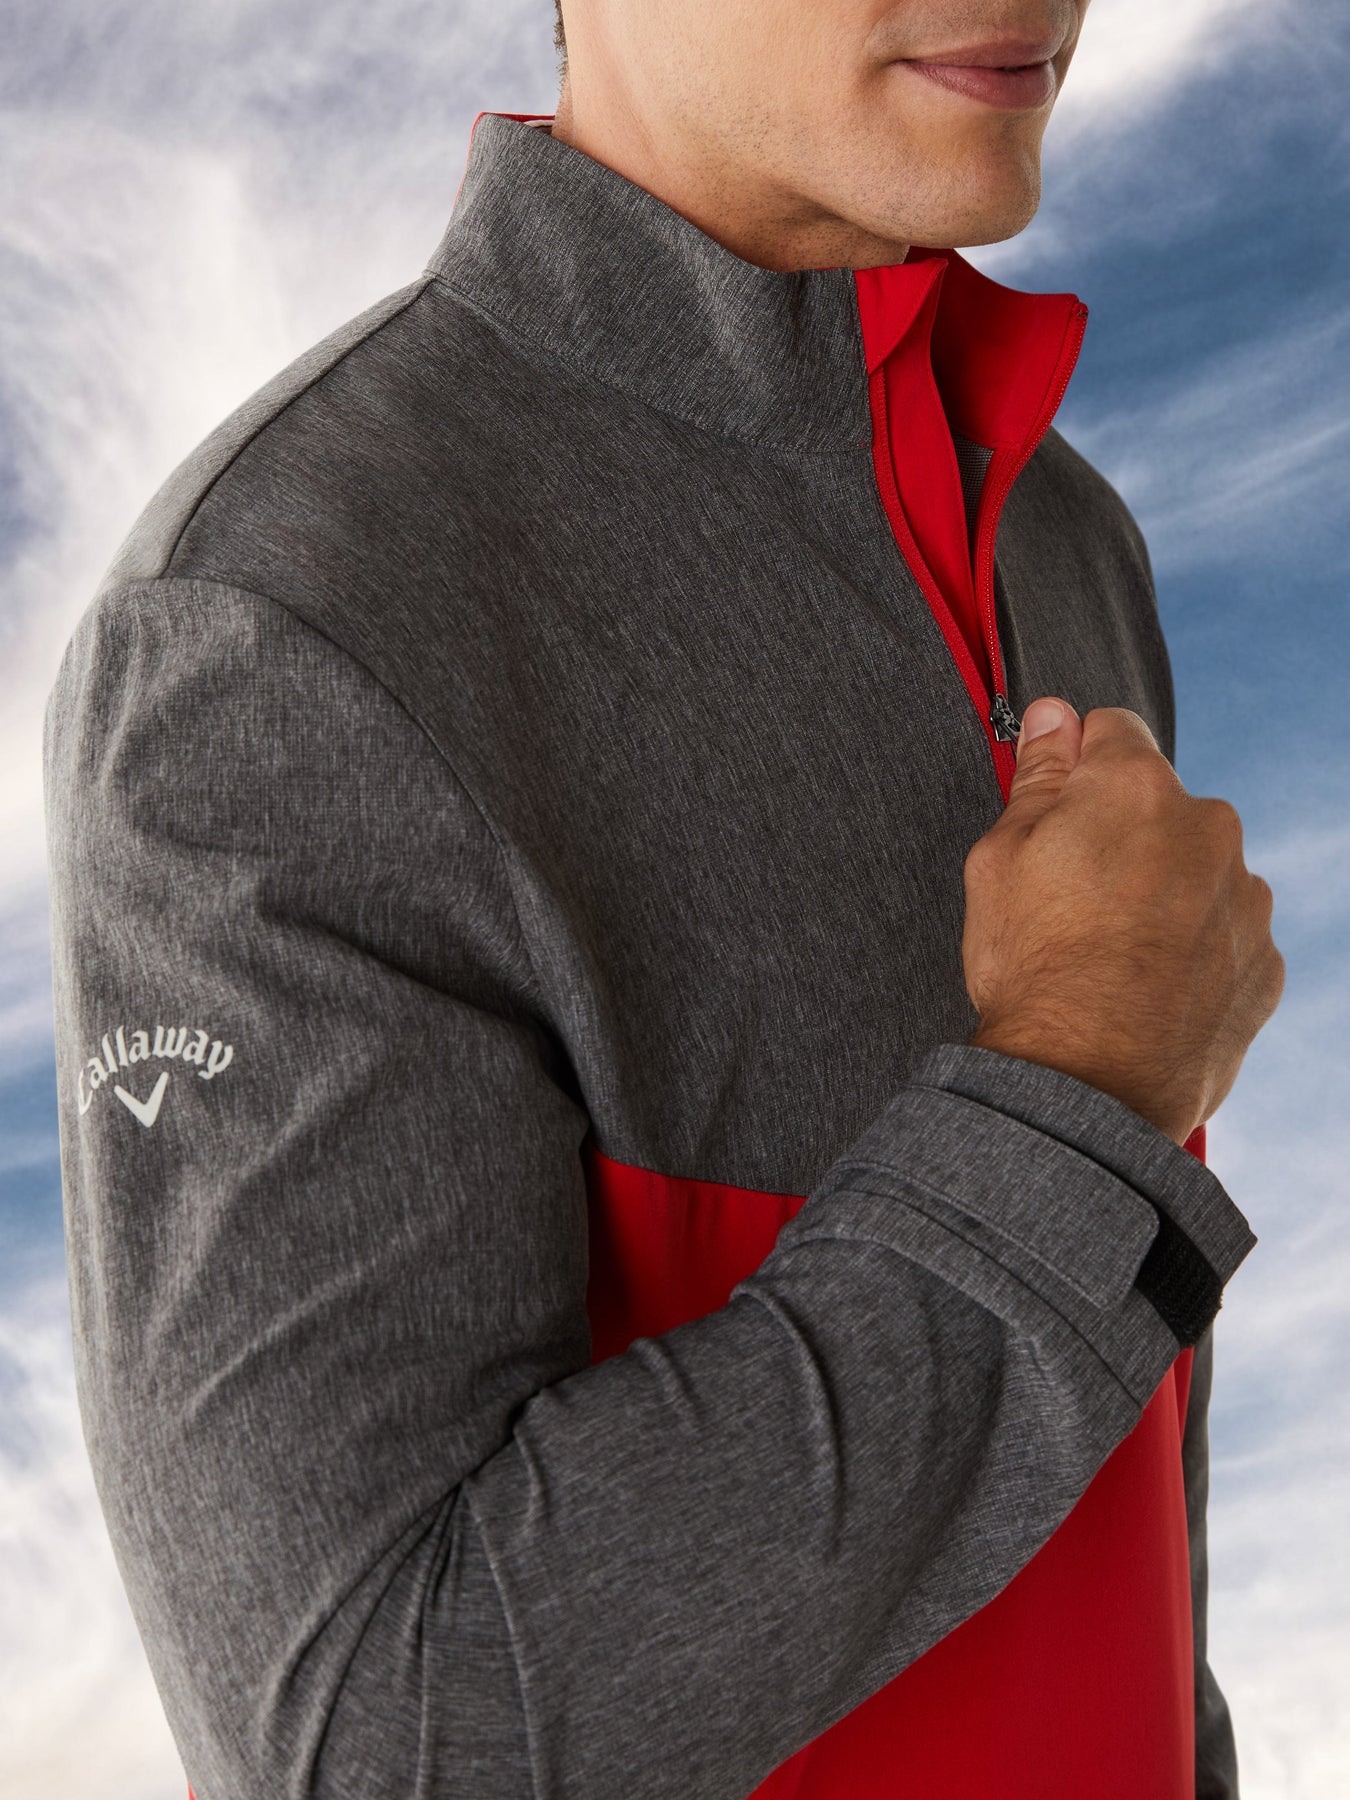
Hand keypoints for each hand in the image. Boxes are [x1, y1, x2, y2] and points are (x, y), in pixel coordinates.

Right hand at [962, 697, 1284, 1145]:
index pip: (1112, 729)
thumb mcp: (1000, 859)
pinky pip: (1224, 934)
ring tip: (1108, 955)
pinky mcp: (1264, 962)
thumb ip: (1037, 778)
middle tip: (1070, 899)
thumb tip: (1054, 719)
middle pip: (1160, 806)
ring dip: (1162, 894)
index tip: (1055, 804)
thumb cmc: (1035, 973)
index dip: (1075, 765)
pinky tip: (1144, 987)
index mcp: (1135, 788)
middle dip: (1122, 836)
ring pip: (1197, 871)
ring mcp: (1245, 898)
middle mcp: (1207, 829)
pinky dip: (1191, 951)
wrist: (1086, 1086)